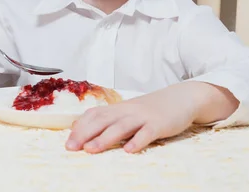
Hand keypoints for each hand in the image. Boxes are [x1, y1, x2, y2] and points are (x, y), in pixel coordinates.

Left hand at [65, 82, 237, 153]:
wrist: (181, 98)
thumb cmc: (152, 109)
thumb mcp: (130, 112)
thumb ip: (112, 121)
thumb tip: (88, 132)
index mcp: (119, 109)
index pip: (94, 115)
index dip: (80, 127)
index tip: (68, 141)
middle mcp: (127, 111)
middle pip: (102, 120)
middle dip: (85, 134)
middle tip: (71, 148)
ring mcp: (143, 117)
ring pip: (121, 126)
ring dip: (104, 138)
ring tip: (91, 150)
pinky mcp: (159, 125)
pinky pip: (147, 133)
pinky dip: (137, 141)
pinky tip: (129, 150)